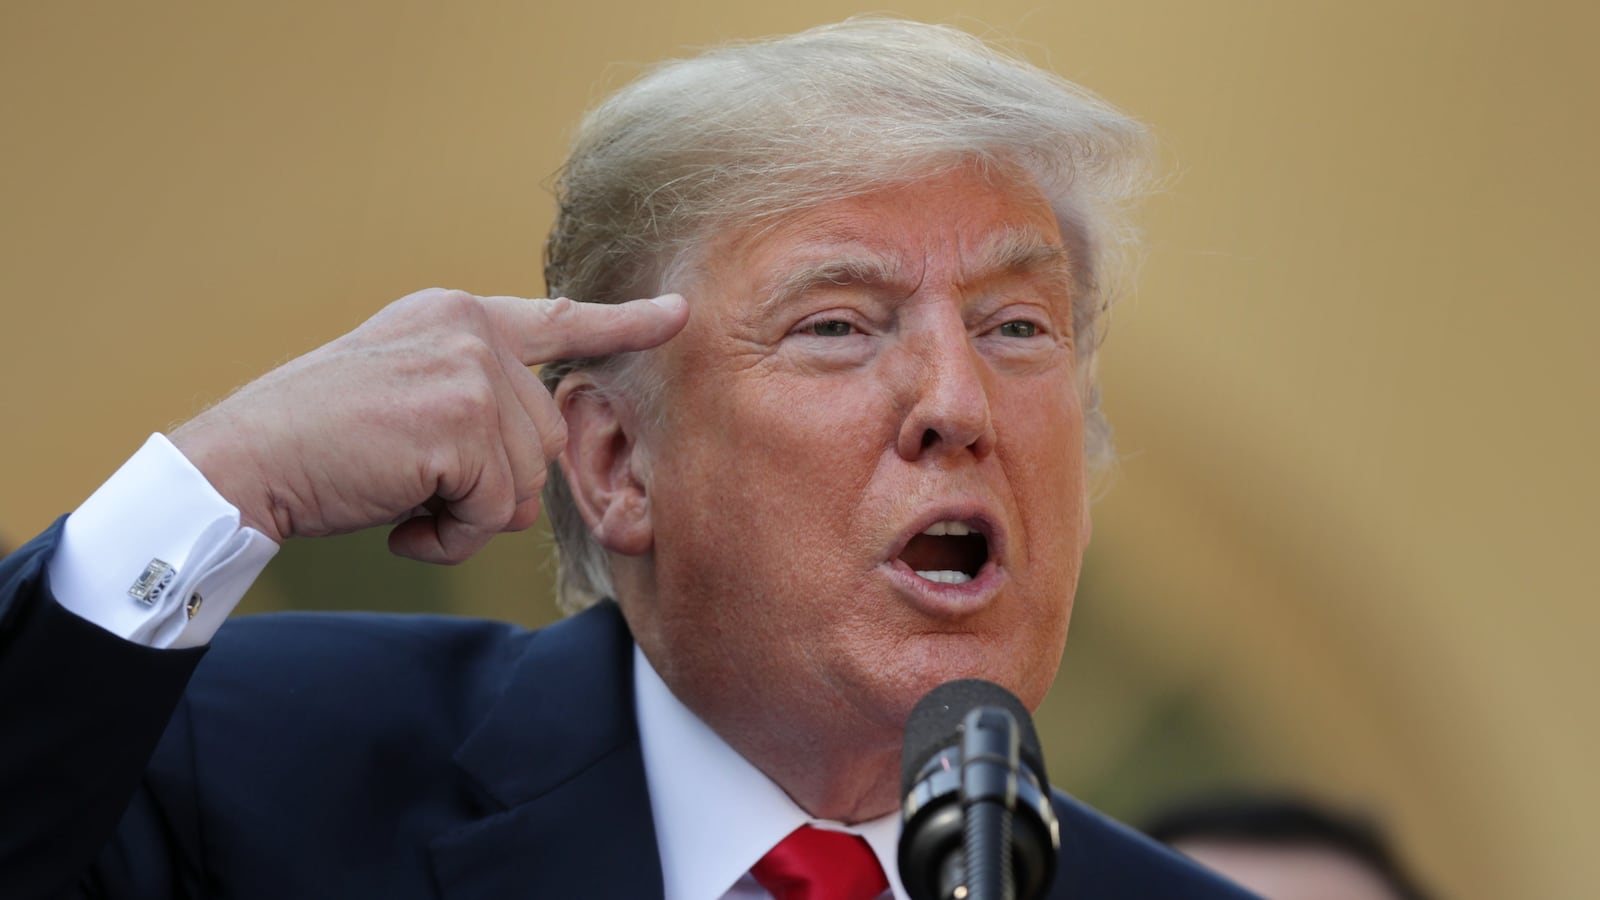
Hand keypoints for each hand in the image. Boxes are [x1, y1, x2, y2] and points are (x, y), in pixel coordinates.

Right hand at [170, 288, 687, 563]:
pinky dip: (451, 538)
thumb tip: (534, 445)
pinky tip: (398, 521)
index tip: (680, 315)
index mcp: (457, 316)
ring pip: (525, 483)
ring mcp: (470, 371)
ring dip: (468, 517)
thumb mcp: (403, 391)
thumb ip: (470, 393)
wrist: (243, 464)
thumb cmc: (317, 445)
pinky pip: (495, 511)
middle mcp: (471, 330)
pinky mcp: (462, 420)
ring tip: (401, 499)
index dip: (623, 324)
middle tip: (417, 489)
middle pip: (545, 439)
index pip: (557, 320)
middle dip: (491, 488)